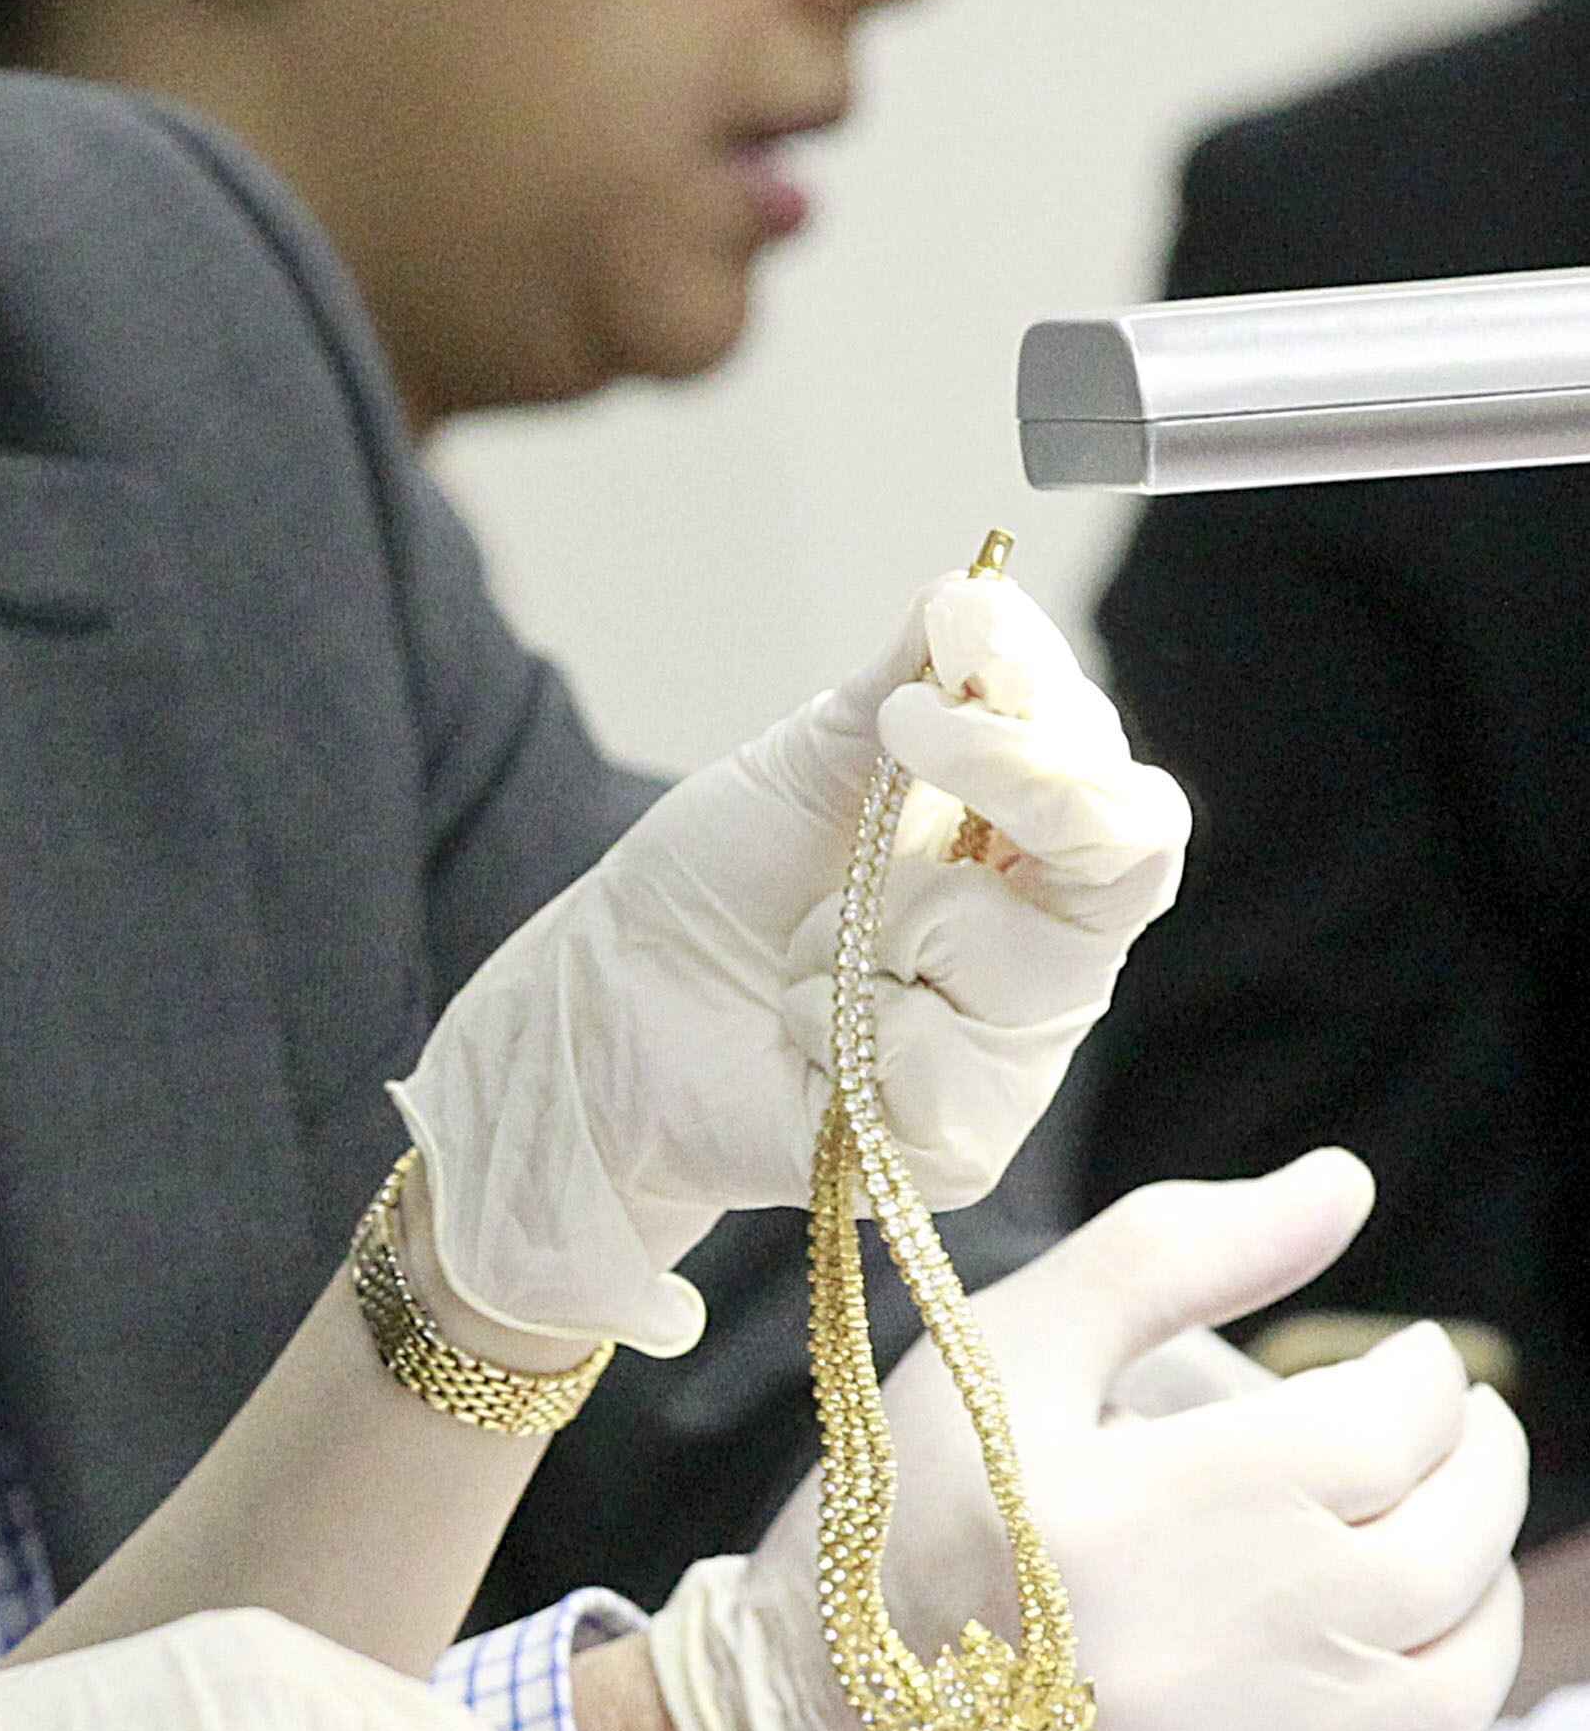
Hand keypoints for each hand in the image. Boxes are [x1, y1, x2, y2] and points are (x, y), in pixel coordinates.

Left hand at [390, 570, 1185, 1351]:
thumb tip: (976, 587)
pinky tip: (797, 1037)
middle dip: (1016, 782)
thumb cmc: (714, 884)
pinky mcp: (958, 1143)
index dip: (1052, 715)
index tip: (956, 645)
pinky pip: (940, 1067)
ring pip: (1024, 967)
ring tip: (805, 948)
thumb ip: (905, 679)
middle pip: (1126, 864)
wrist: (603, 1007)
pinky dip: (836, 1027)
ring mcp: (1013, 1055)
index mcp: (1028, 855)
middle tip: (897, 744)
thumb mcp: (808, 761)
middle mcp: (1047, 952)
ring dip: (880, 930)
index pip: (1116, 785)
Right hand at [649, 1152, 1526, 1730]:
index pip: (1394, 1418)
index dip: (1416, 1371)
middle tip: (1434, 1432)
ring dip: (1470, 1587)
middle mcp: (1241, 1654)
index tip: (1392, 1360)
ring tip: (1414, 1542)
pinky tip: (1379, 1675)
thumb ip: (1165, 1254)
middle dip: (1469, 1463)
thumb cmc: (898, 1533)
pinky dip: (1445, 1725)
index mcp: (1165, 1512)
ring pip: (1469, 1668)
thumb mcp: (993, 1359)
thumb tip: (1341, 1185)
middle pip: (1457, 1538)